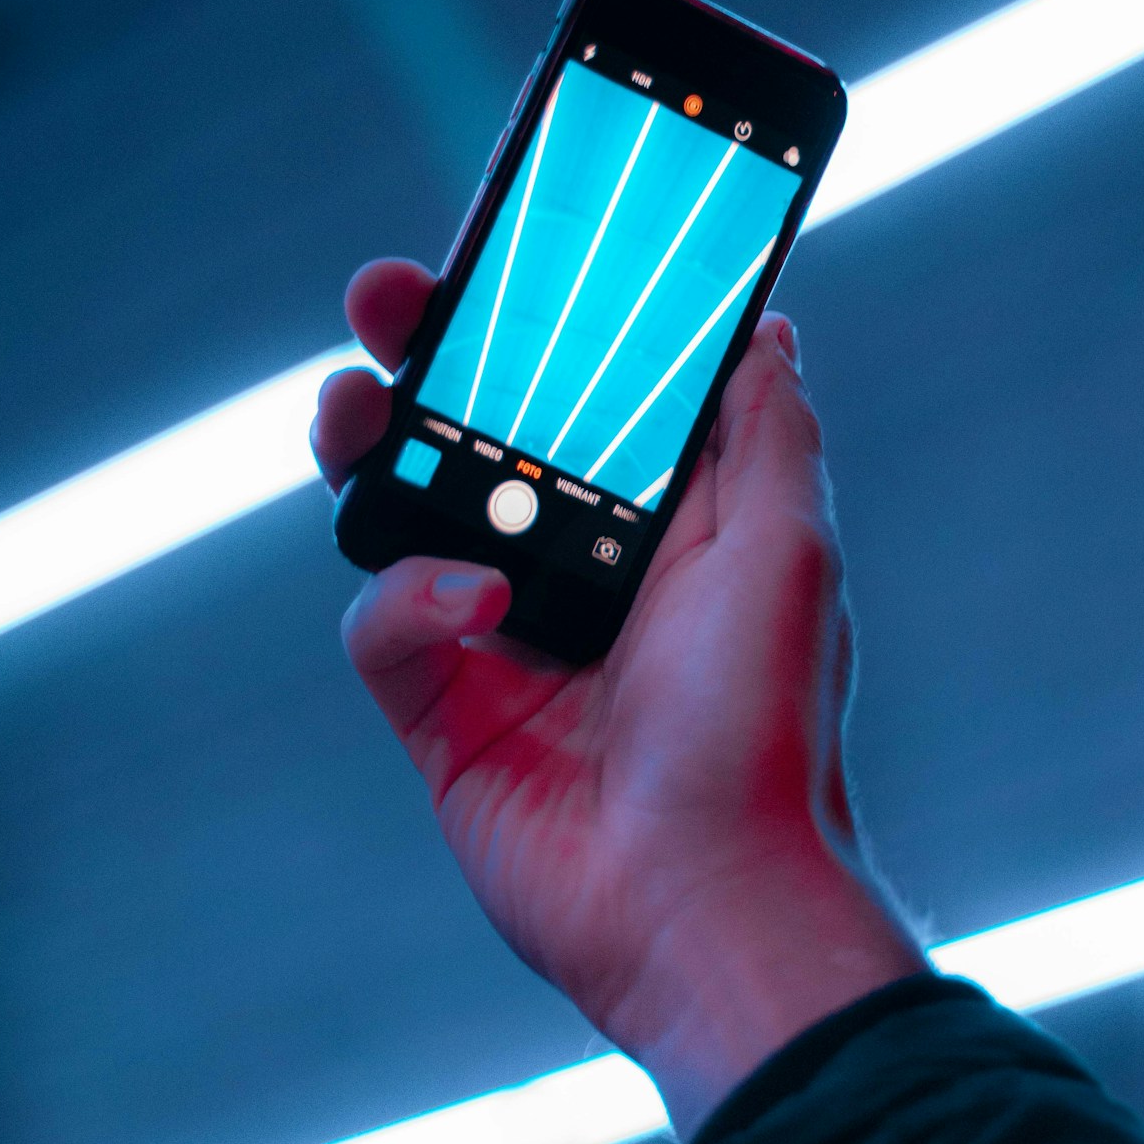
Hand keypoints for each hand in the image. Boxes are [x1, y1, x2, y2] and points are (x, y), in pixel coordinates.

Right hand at [314, 261, 925, 1135]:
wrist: (710, 906)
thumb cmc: (768, 731)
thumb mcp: (790, 550)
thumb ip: (765, 432)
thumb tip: (769, 325)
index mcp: (662, 523)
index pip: (581, 391)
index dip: (535, 316)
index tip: (497, 237)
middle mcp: (576, 570)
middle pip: (474, 432)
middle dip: (424, 354)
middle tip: (386, 295)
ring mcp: (501, 644)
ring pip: (402, 514)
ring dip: (371, 448)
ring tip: (353, 404)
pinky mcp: (442, 717)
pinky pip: (386, 629)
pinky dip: (410, 599)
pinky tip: (473, 604)